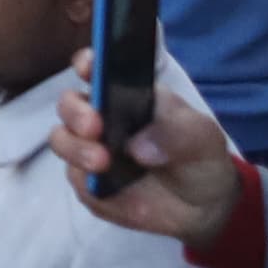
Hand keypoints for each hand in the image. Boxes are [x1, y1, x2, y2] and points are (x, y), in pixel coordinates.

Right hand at [46, 84, 245, 242]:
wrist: (205, 204)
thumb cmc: (198, 155)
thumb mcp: (201, 137)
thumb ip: (176, 132)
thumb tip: (138, 146)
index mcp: (124, 92)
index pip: (95, 68)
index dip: (87, 63)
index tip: (90, 67)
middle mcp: (100, 117)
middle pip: (68, 104)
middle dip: (75, 112)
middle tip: (94, 126)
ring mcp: (91, 151)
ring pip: (62, 142)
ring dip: (75, 149)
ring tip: (101, 161)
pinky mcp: (91, 186)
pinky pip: (79, 183)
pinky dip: (91, 185)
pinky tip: (113, 190)